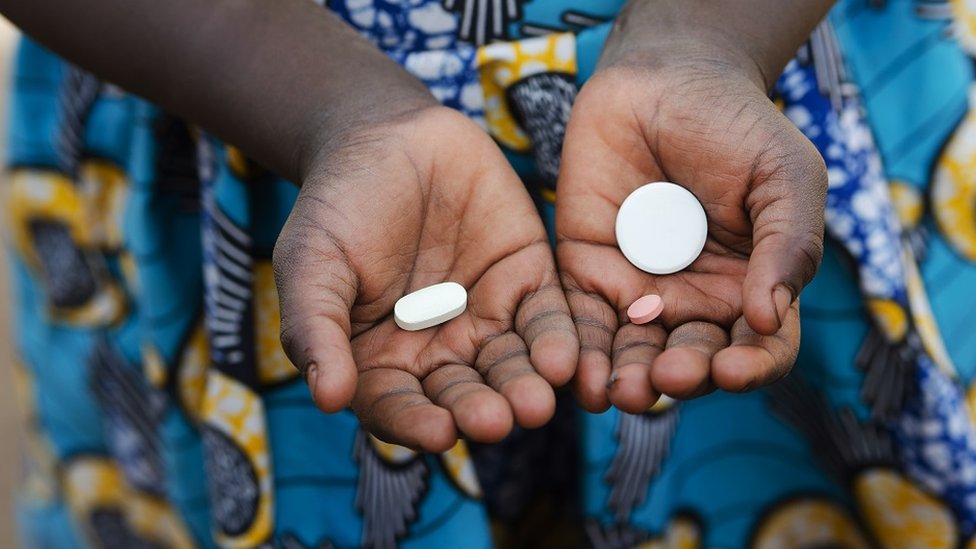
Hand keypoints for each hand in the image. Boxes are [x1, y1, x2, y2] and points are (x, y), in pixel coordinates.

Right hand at [274, 106, 577, 451]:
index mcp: (380, 359)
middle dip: (480, 409)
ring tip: (536, 402)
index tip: (438, 434)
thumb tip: (327, 398)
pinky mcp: (526, 281)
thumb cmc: (337, 204)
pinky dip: (555, 341)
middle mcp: (436, 350)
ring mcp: (484, 317)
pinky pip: (545, 319)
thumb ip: (315, 326)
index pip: (398, 405)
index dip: (416, 422)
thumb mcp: (311, 262)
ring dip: (524, 387)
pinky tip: (562, 359)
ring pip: (509, 365)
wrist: (388, 135)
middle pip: (462, 393)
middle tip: (497, 421)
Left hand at [556, 51, 826, 413]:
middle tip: (666, 376)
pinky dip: (580, 350)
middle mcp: (696, 301)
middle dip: (681, 375)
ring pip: (634, 353)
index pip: (760, 348)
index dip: (750, 367)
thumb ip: (788, 245)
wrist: (664, 79)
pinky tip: (576, 372)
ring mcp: (639, 290)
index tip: (731, 369)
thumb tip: (768, 319)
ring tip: (620, 392)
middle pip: (692, 360)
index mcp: (752, 288)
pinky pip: (582, 320)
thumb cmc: (737, 126)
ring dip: (627, 379)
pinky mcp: (587, 272)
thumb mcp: (785, 177)